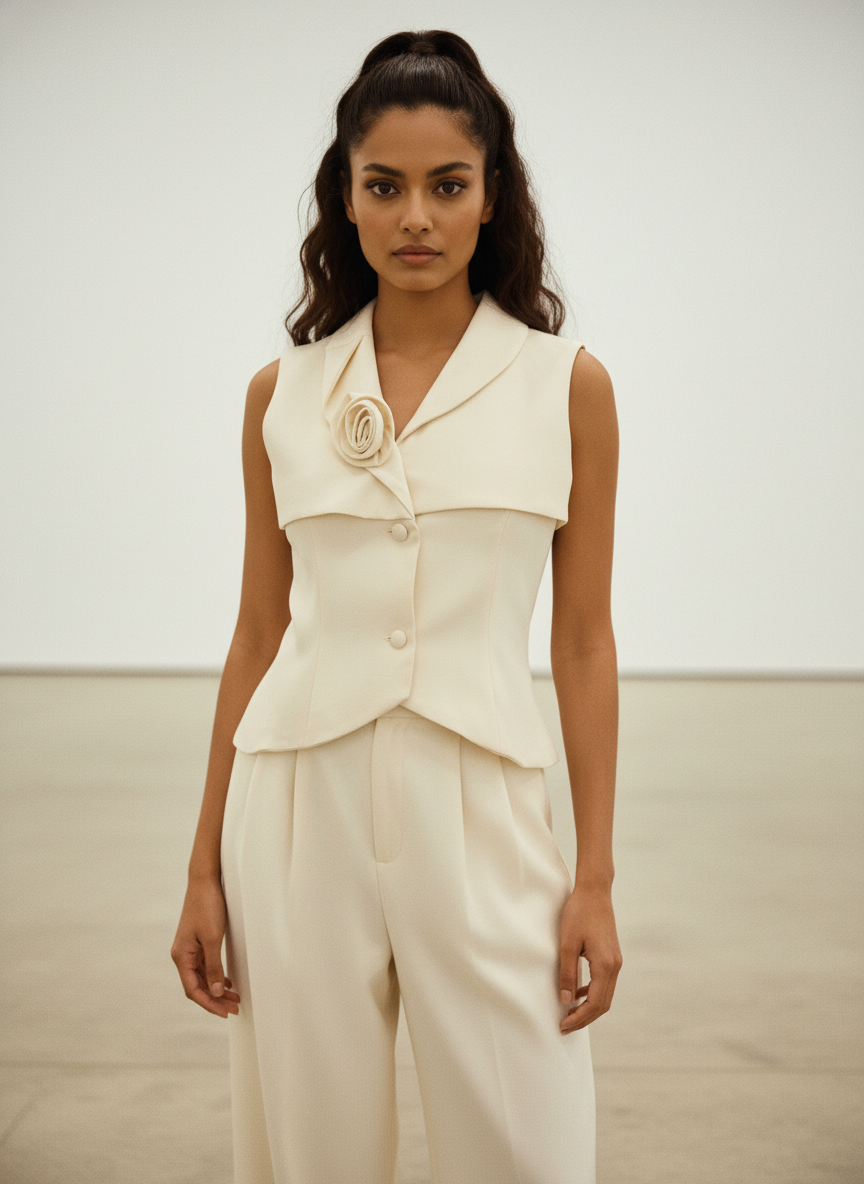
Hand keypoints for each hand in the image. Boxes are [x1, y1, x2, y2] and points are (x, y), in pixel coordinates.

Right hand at [171, 876, 239, 1017]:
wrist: (205, 880)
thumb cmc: (207, 906)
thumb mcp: (213, 938)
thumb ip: (214, 966)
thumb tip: (214, 992)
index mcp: (181, 956)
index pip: (193, 990)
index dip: (209, 1004)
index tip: (225, 1012)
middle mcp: (182, 955)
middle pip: (197, 986)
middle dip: (215, 999)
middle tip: (234, 1008)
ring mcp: (189, 949)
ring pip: (202, 977)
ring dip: (216, 989)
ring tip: (234, 998)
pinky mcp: (197, 942)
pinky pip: (205, 966)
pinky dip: (215, 976)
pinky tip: (226, 982)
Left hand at [558, 882, 621, 1033]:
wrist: (594, 891)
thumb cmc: (579, 913)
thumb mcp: (567, 943)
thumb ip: (567, 973)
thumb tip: (566, 1000)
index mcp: (605, 965)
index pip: (595, 1003)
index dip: (579, 1018)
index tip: (563, 1025)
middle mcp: (615, 966)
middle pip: (603, 1004)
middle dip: (585, 1018)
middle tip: (565, 1026)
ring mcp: (616, 961)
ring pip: (605, 995)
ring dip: (589, 1008)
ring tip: (570, 1014)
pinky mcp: (612, 956)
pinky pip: (605, 983)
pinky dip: (593, 994)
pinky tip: (578, 993)